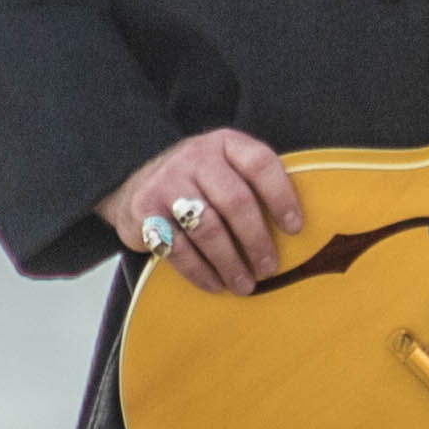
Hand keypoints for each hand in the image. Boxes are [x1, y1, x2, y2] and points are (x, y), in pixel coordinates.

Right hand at [99, 130, 305, 294]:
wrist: (133, 182)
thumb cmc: (197, 183)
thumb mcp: (225, 168)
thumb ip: (253, 185)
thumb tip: (295, 230)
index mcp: (225, 143)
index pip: (260, 163)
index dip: (281, 196)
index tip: (294, 228)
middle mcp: (196, 157)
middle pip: (235, 201)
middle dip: (257, 240)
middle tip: (269, 268)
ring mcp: (167, 182)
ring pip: (208, 228)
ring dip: (231, 263)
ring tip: (245, 285)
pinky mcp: (145, 210)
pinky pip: (179, 248)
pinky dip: (201, 271)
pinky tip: (216, 284)